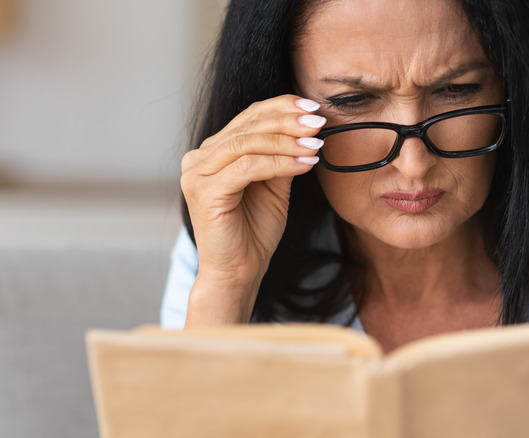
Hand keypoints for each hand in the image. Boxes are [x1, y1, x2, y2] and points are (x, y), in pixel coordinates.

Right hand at [180, 95, 325, 324]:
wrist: (239, 272)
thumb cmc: (254, 232)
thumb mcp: (274, 186)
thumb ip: (282, 156)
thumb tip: (308, 128)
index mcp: (213, 152)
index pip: (248, 117)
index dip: (281, 107)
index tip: (312, 107)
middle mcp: (199, 158)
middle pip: (248, 126)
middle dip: (287, 122)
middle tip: (318, 122)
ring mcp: (197, 174)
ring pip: (247, 144)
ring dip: (286, 141)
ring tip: (315, 145)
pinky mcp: (205, 192)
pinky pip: (248, 167)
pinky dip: (280, 163)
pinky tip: (305, 164)